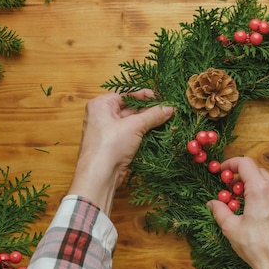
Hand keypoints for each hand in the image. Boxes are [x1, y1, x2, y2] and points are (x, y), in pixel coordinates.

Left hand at [68, 91, 173, 214]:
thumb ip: (153, 115)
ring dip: (148, 121)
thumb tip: (169, 108)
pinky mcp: (115, 144)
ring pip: (132, 121)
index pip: (126, 93)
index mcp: (101, 105)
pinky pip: (131, 133)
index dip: (144, 95)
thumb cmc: (109, 145)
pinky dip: (143, 132)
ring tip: (167, 119)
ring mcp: (108, 130)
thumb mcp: (134, 126)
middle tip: (167, 109)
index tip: (161, 97)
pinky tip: (158, 131)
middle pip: (130, 107)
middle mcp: (102, 115)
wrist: (100, 175)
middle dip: (148, 109)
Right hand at [208, 157, 268, 268]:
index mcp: (260, 190)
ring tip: (239, 202)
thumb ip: (220, 211)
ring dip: (252, 185)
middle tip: (228, 189)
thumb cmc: (256, 247)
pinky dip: (263, 194)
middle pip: (256, 170)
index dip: (230, 164)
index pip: (245, 163)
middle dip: (240, 176)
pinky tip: (254, 211)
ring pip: (267, 181)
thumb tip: (212, 204)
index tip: (221, 172)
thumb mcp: (231, 228)